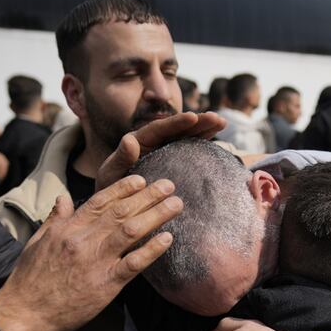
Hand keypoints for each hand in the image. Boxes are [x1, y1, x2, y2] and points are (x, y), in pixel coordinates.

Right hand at [0, 176, 180, 330]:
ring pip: (131, 230)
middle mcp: (83, 240)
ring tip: (176, 204)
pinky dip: (152, 249)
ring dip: (156, 215)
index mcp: (67, 228)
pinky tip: (168, 238)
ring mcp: (95, 261)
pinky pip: (133, 263)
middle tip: (170, 184)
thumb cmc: (29, 279)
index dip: (123, 188)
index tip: (142, 179)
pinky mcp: (105, 284)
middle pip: (121, 211)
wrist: (23, 313)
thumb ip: (55, 219)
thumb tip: (63, 198)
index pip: (100, 201)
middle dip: (148, 195)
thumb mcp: (37, 242)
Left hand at [95, 112, 224, 191]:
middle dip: (198, 122)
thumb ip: (119, 158)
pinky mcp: (174, 166)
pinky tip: (217, 141)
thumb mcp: (110, 176)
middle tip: (217, 118)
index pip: (160, 129)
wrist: (115, 213)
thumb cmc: (109, 193)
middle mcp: (154, 144)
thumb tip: (130, 139)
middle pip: (178, 129)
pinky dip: (203, 145)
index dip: (177, 122)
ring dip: (204, 130)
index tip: (194, 117)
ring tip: (222, 123)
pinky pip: (190, 153)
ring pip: (187, 138)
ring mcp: (165, 154)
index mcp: (139, 142)